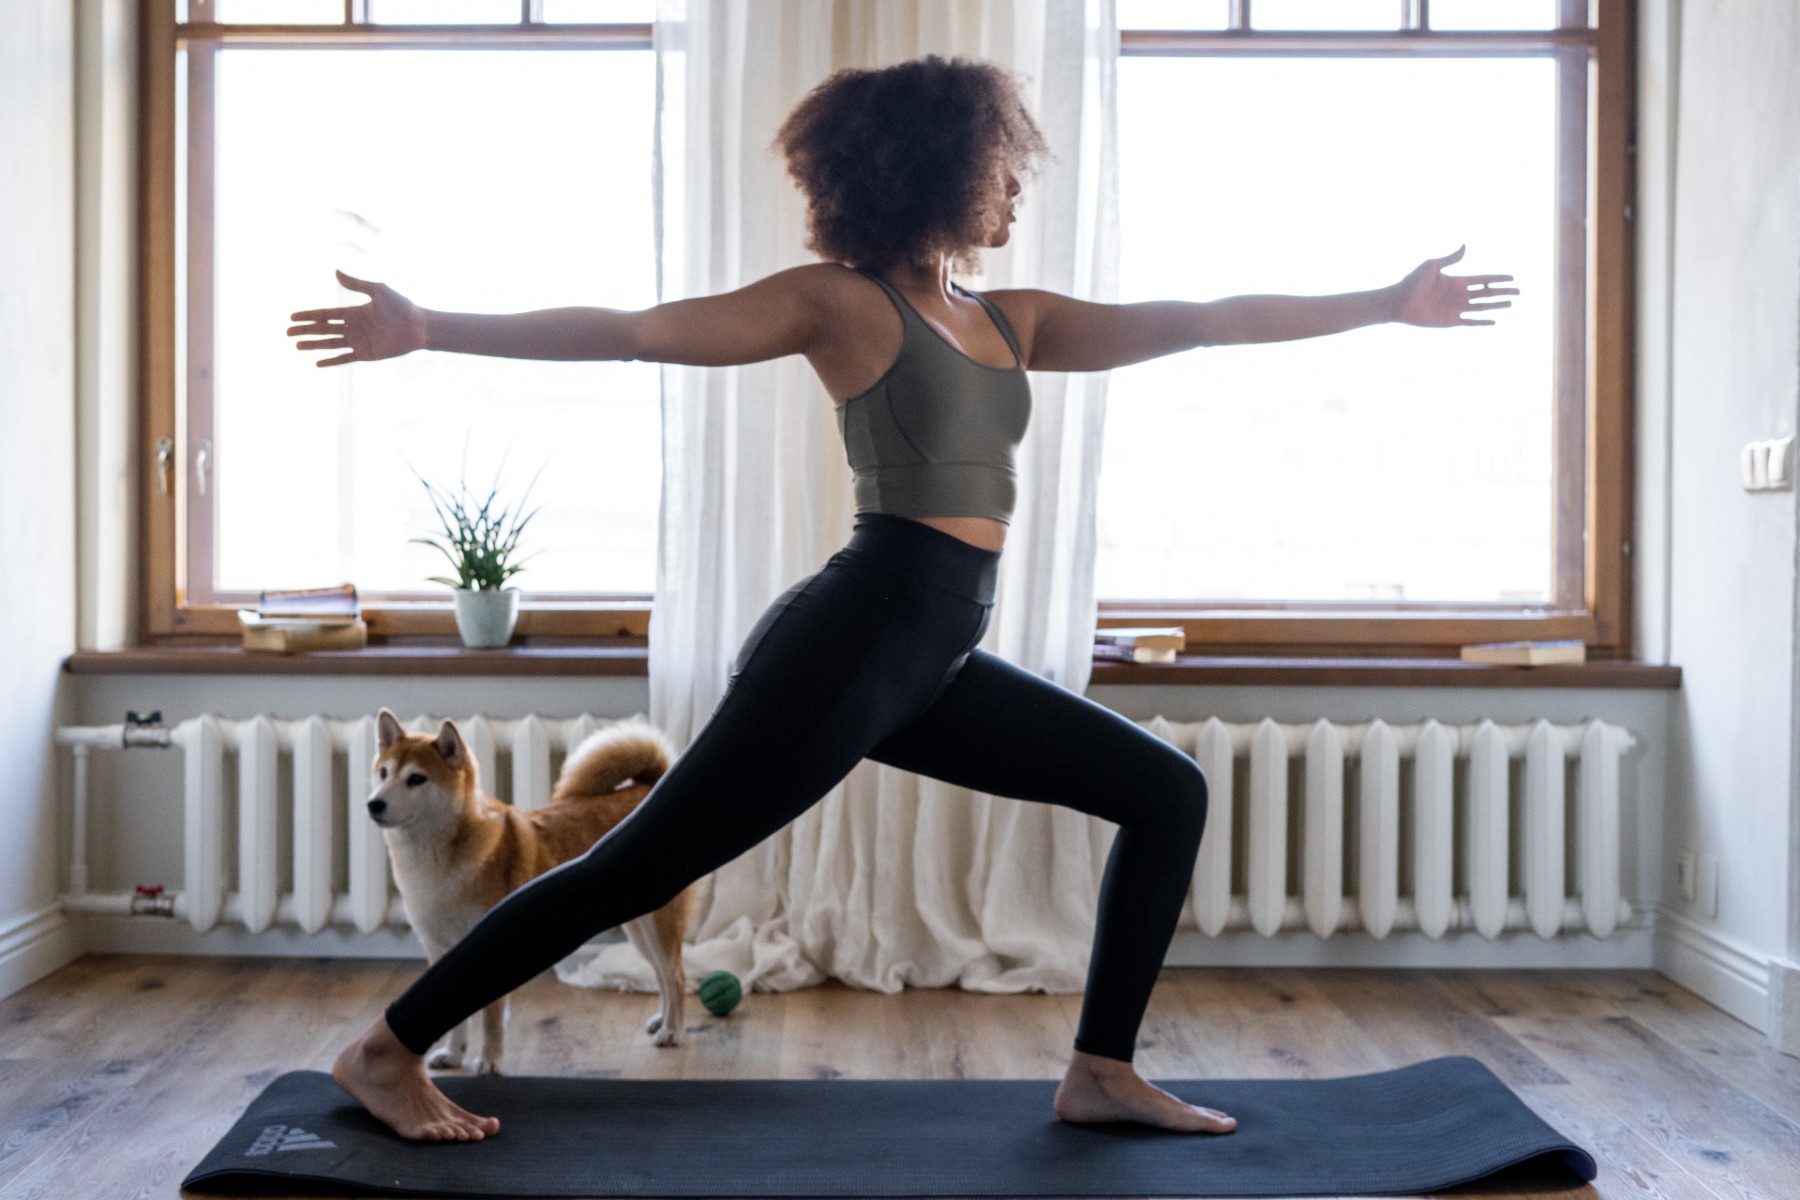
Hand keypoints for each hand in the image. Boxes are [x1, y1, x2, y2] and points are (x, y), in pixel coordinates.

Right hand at [288, 269, 427, 365]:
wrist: (419, 327)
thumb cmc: (401, 306)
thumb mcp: (377, 291)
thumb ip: (355, 284)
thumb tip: (335, 271)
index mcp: (354, 312)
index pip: (325, 315)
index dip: (308, 316)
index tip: (292, 317)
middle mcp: (354, 327)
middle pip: (324, 330)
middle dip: (306, 331)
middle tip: (287, 333)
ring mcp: (359, 342)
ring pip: (331, 344)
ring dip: (314, 345)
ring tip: (297, 346)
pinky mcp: (366, 354)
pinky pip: (345, 358)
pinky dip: (332, 361)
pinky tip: (317, 363)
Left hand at [1390, 246, 1516, 327]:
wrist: (1398, 302)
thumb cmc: (1412, 282)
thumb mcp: (1432, 266)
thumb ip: (1450, 258)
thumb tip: (1465, 246)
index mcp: (1457, 281)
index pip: (1483, 280)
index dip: (1498, 279)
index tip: (1512, 278)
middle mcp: (1459, 295)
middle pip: (1486, 293)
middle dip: (1503, 292)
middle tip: (1518, 292)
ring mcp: (1455, 308)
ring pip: (1481, 307)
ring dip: (1496, 305)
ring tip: (1510, 304)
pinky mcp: (1449, 321)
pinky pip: (1469, 322)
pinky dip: (1481, 322)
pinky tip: (1494, 321)